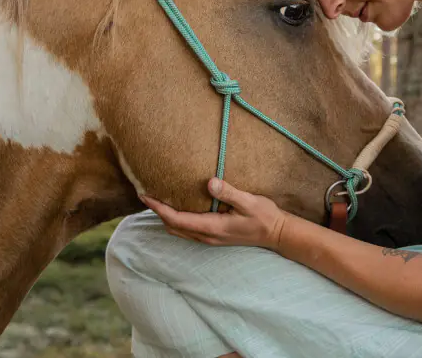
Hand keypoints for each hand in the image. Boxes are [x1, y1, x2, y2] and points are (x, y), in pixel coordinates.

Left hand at [139, 178, 289, 249]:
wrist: (276, 234)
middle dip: (157, 212)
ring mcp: (210, 238)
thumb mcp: (249, 202)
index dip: (158, 208)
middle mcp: (207, 236)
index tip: (144, 195)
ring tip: (158, 199)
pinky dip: (177, 220)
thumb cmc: (264, 217)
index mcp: (212, 227)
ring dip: (166, 217)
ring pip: (179, 230)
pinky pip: (188, 230)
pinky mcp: (214, 236)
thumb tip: (210, 183)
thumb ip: (229, 193)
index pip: (176, 219)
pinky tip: (178, 207)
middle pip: (172, 226)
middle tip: (146, 194)